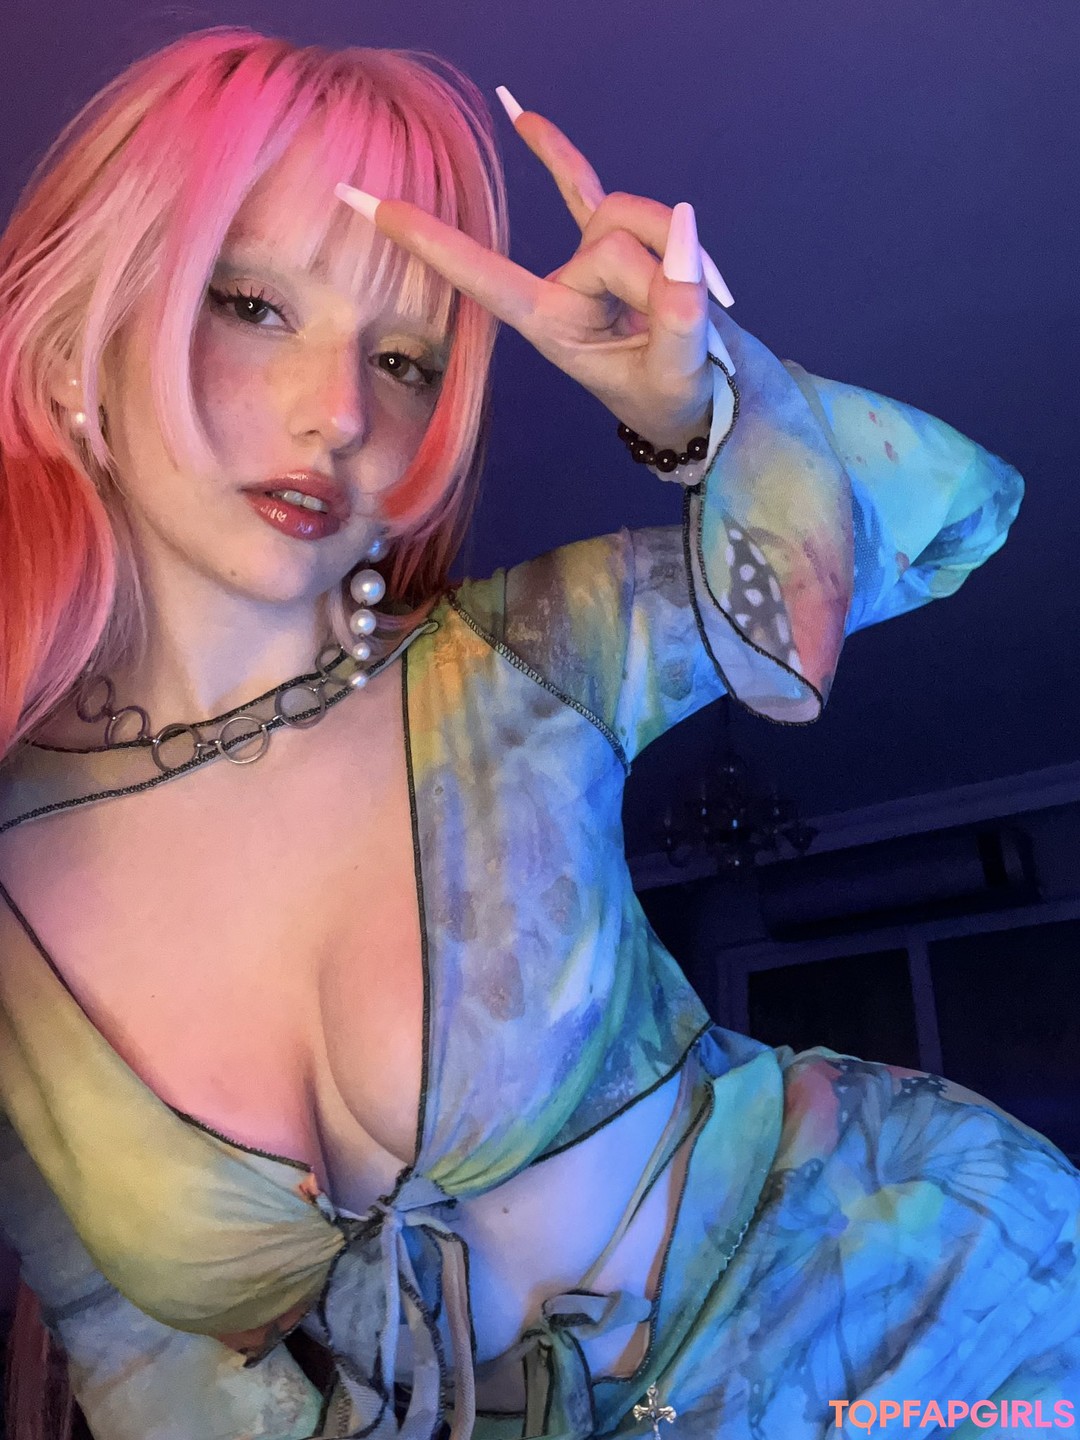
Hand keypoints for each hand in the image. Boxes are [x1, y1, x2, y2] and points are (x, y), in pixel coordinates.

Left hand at [335, 96, 732, 450]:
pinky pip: (582, 184)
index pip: (482, 275)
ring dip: (676, 252)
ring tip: (694, 304)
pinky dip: (555, 153)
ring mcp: (585, 261)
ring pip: (630, 213)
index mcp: (552, 326)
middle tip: (679, 332)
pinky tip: (516, 111)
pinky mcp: (615, 241)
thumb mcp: (679, 370)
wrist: (708, 401)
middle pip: (607, 242)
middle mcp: (559, 288)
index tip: (366, 204)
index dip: (429, 241)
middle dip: (659, 279)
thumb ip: (679, 311)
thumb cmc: (683, 400)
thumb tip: (682, 234)